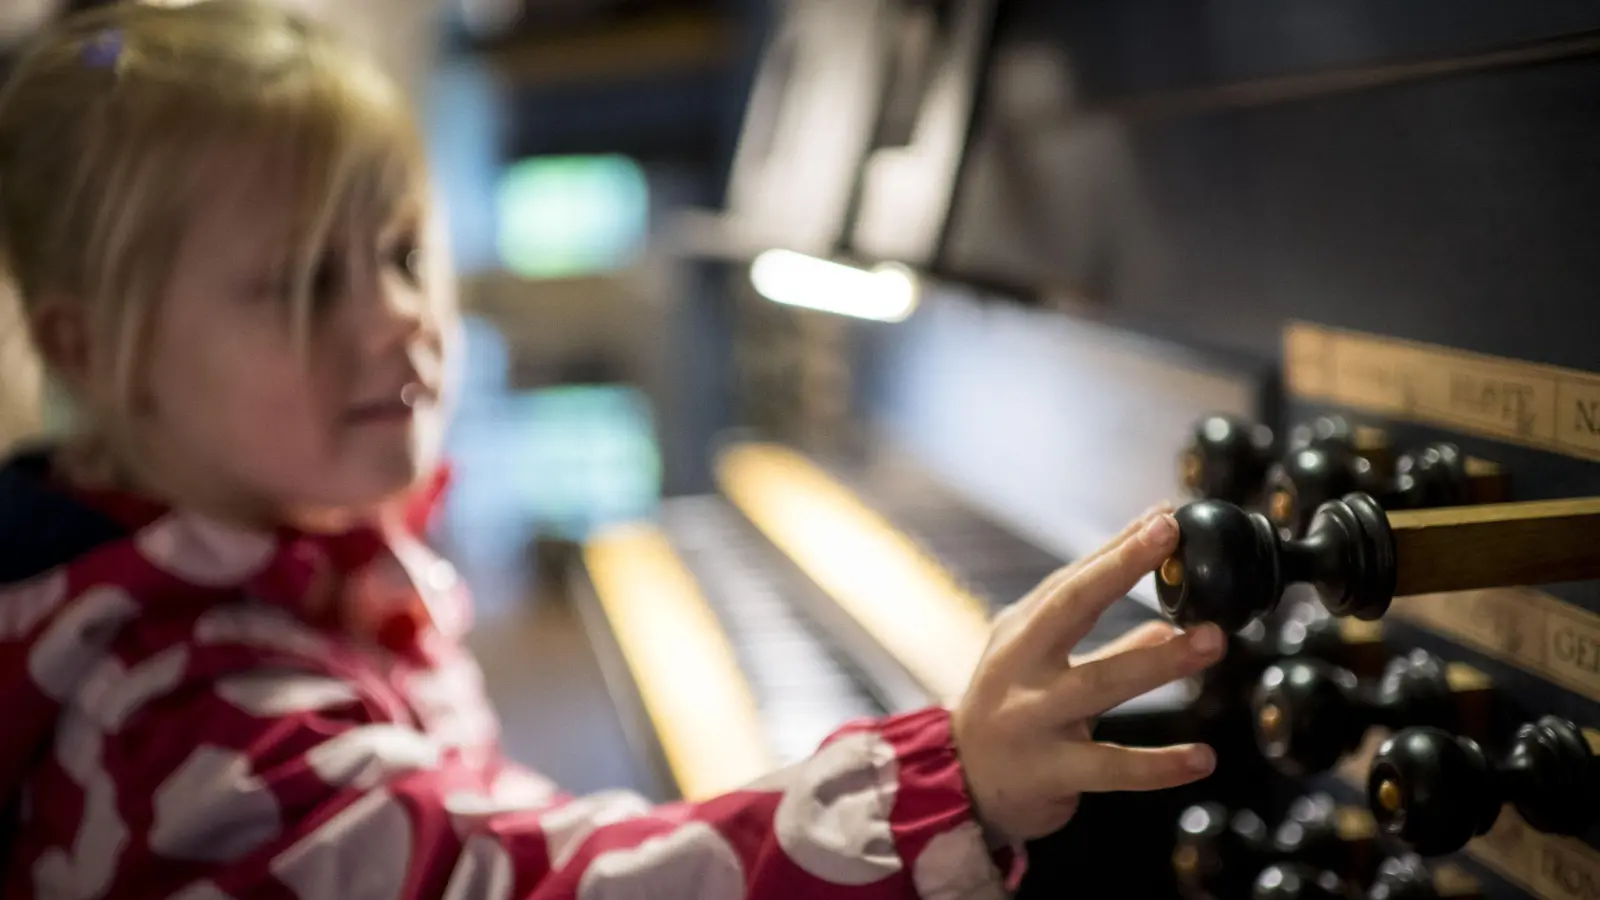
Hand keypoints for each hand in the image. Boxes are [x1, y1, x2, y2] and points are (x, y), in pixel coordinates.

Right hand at [951, 506, 1226, 843]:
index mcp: (1022, 632)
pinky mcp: (1049, 770)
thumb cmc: (1008, 712)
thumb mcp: (1040, 665)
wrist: (960, 783)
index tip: (1164, 515)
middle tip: (1170, 537)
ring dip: (1159, 660)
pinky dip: (1159, 765)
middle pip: (1071, 608)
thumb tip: (1168, 625)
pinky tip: (1202, 757)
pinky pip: (1111, 767)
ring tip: (1212, 641)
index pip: (1072, 579)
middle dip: (1120, 567)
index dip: (1118, 547)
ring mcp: (1032, 716)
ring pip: (1100, 683)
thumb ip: (1104, 644)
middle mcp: (1022, 665)